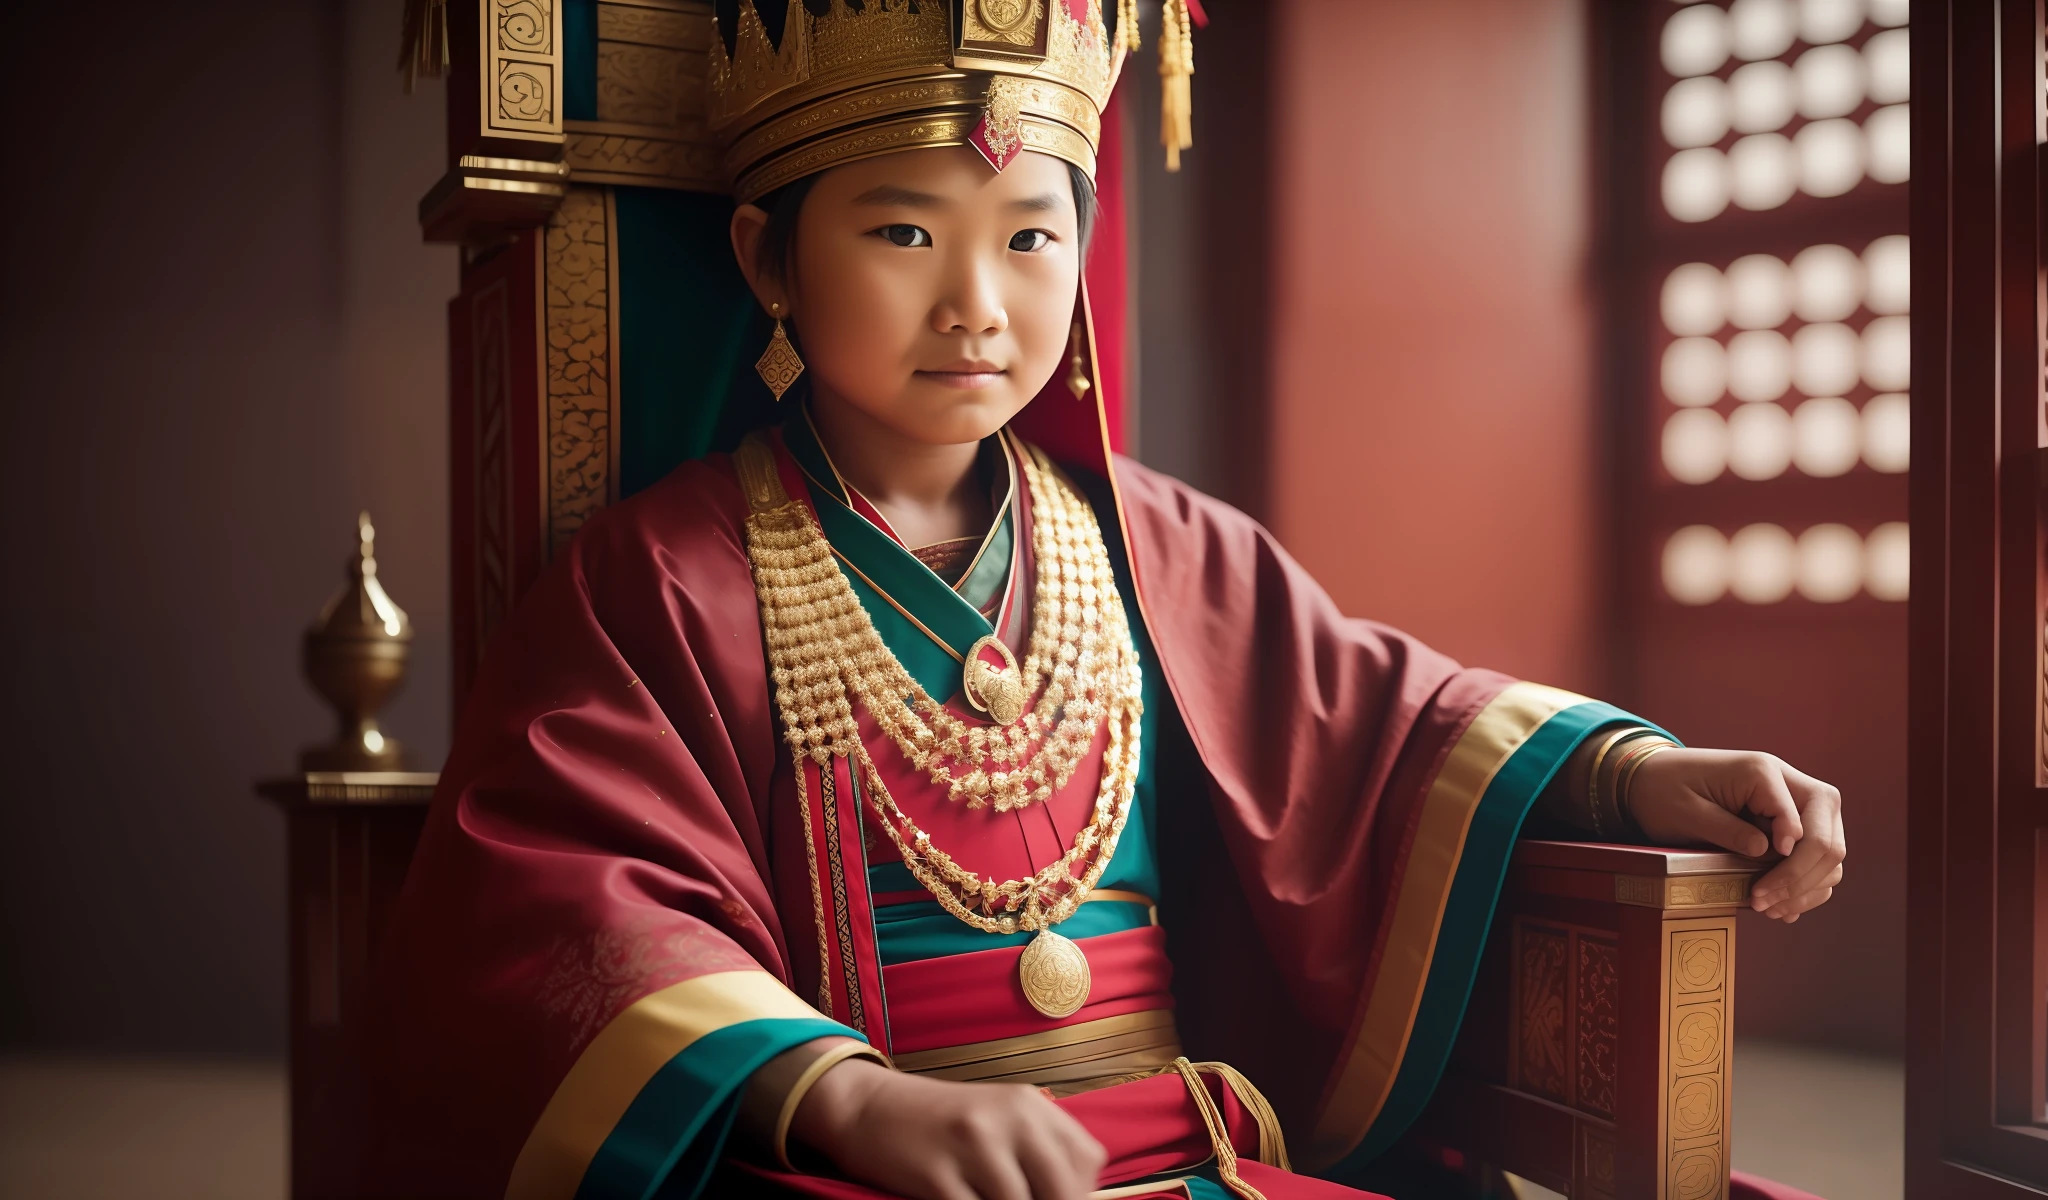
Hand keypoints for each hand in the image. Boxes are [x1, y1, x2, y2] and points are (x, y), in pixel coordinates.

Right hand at [789, 1057, 1106, 1199]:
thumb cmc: (942, 1125)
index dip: (1078, 1195)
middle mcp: (1008, 1118)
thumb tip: (1074, 1197)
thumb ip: (1039, 1153)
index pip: (1087, 1162)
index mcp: (1030, 1105)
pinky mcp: (939, 1174)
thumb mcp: (999, 1122)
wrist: (870, 1109)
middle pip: (1062, 1191)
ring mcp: (973, 1145)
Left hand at [1626, 748, 1845, 923]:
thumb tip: (1767, 852)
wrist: (1652, 780)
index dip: (1790, 863)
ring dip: (1805, 888)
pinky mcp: (1794, 826)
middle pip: (1827, 840)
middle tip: (1761, 904)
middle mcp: (1792, 786)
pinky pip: (1818, 861)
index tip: (1760, 890)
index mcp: (1765, 773)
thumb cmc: (1665, 790)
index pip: (1803, 823)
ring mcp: (1798, 807)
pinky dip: (1805, 887)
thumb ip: (1727, 830)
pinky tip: (1778, 906)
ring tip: (1766, 909)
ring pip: (1830, 855)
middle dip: (1799, 879)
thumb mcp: (1687, 811)